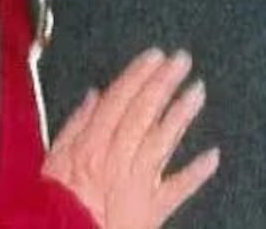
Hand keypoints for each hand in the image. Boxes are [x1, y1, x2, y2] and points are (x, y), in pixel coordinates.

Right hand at [43, 48, 219, 228]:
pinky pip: (178, 189)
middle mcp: (118, 159)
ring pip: (163, 142)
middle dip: (164, 83)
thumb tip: (93, 95)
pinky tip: (214, 154)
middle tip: (183, 60)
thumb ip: (73, 127)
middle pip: (144, 113)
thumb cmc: (54, 204)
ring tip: (198, 90)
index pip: (118, 101)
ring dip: (182, 114)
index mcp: (91, 146)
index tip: (155, 55)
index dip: (138, 75)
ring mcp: (139, 183)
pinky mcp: (152, 210)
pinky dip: (197, 172)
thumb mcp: (51, 161)